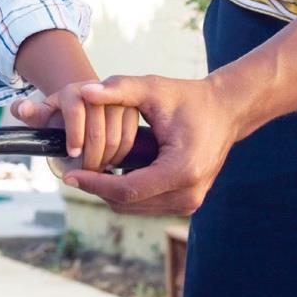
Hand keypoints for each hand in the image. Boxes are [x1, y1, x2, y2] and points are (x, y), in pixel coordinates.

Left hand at [11, 83, 138, 171]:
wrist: (86, 103)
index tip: (72, 154)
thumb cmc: (62, 113)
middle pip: (98, 130)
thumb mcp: (44, 113)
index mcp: (74, 90)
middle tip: (86, 173)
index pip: (75, 112)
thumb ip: (29, 112)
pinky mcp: (132, 109)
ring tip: (98, 172)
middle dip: (92, 156)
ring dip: (107, 159)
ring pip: (115, 136)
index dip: (74, 135)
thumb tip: (20, 108)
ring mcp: (117, 99)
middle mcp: (98, 91)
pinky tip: (112, 164)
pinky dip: (121, 155)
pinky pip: (130, 137)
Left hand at [60, 74, 243, 215]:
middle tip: (76, 171)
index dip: (95, 184)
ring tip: (91, 169)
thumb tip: (84, 92)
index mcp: (181, 170)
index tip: (70, 176)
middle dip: (99, 189)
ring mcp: (190, 203)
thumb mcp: (153, 88)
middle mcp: (188, 194)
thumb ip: (119, 88)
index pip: (126, 190)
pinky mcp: (188, 203)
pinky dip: (127, 192)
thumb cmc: (188, 98)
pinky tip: (113, 171)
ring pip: (135, 208)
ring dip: (111, 192)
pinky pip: (147, 204)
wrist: (226, 110)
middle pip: (128, 204)